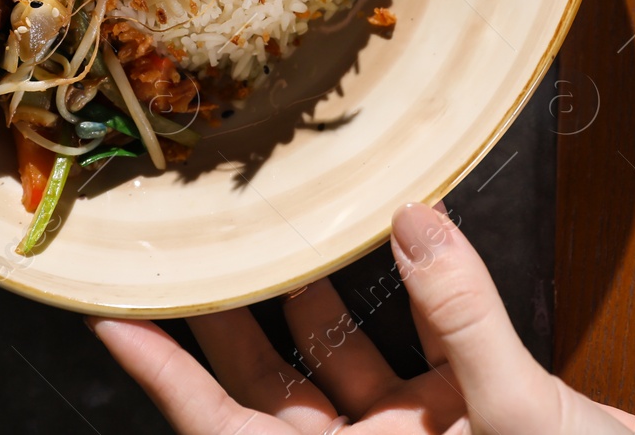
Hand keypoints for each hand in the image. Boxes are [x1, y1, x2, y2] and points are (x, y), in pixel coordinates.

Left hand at [89, 201, 634, 433]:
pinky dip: (402, 302)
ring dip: (311, 301)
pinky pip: (411, 354)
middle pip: (268, 395)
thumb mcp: (521, 414)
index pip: (228, 433)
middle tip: (190, 250)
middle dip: (228, 322)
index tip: (114, 319)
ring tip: (277, 229)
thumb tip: (414, 220)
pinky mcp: (459, 420)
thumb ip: (467, 316)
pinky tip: (391, 245)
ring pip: (336, 368)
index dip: (166, 379)